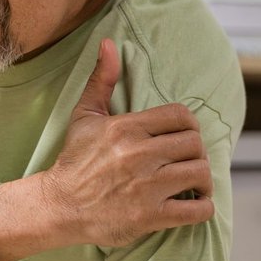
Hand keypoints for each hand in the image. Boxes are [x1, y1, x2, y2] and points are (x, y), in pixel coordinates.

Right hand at [40, 38, 214, 248]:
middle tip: (186, 162)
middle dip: (195, 153)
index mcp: (126, 128)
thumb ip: (101, 80)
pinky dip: (202, 207)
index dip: (188, 126)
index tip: (182, 138)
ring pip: (200, 173)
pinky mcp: (149, 216)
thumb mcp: (85, 117)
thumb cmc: (74, 161)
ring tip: (192, 184)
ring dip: (202, 181)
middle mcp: (138, 155)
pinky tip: (192, 205)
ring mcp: (145, 187)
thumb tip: (109, 44)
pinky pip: (196, 209)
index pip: (181, 116)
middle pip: (194, 144)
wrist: (58, 206)